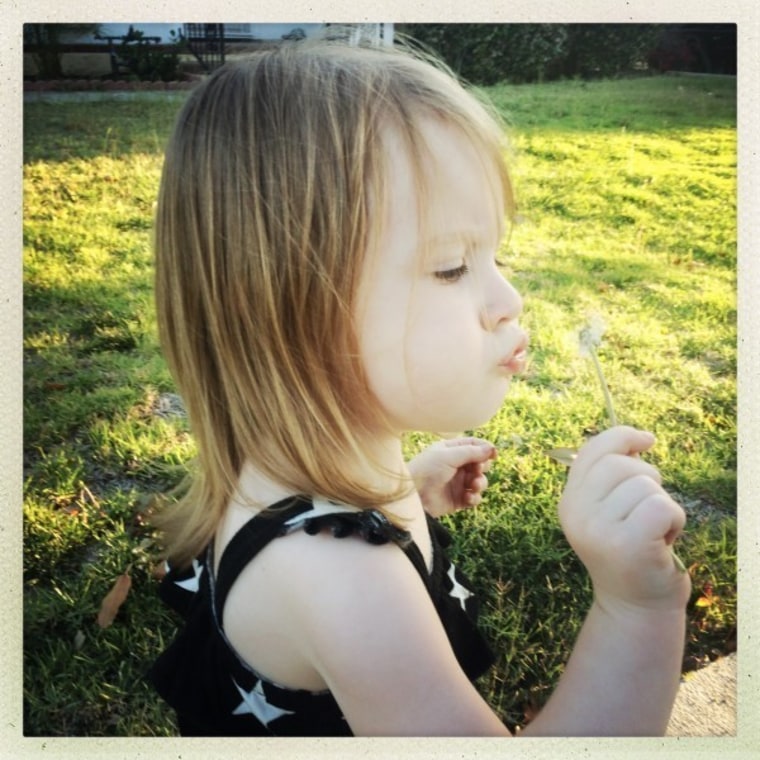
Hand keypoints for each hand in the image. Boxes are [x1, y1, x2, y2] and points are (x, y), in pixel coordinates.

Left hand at [408, 437, 496, 517]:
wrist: (413, 496)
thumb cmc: (426, 470)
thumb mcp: (448, 456)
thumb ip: (471, 451)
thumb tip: (491, 448)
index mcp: (451, 450)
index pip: (474, 445)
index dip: (485, 449)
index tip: (493, 453)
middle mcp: (455, 465)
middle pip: (480, 463)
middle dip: (483, 467)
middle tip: (477, 470)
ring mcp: (457, 483)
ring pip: (480, 481)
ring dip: (481, 483)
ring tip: (474, 485)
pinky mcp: (458, 499)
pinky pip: (474, 497)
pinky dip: (475, 497)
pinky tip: (468, 497)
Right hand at [558, 426, 690, 613]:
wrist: (634, 607)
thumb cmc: (630, 551)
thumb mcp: (607, 512)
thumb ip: (610, 478)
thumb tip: (637, 438)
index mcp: (569, 501)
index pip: (592, 451)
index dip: (622, 436)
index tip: (647, 440)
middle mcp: (576, 513)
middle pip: (620, 463)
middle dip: (647, 477)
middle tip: (649, 508)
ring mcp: (598, 529)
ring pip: (645, 485)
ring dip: (662, 503)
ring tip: (654, 530)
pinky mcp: (627, 544)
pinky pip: (662, 506)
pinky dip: (675, 520)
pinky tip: (665, 539)